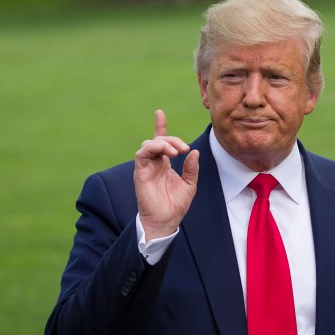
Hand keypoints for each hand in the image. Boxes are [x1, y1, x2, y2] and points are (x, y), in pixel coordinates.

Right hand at [134, 110, 199, 239]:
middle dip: (172, 139)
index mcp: (164, 165)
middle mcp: (154, 164)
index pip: (160, 141)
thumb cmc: (175, 205)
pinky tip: (166, 153)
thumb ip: (191, 168)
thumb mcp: (190, 184)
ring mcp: (146, 167)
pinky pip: (141, 154)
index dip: (159, 126)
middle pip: (158, 140)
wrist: (166, 221)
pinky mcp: (140, 173)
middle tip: (184, 149)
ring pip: (149, 144)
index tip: (159, 113)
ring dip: (164, 143)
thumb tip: (194, 151)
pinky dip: (153, 148)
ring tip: (177, 152)